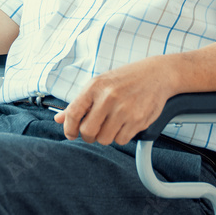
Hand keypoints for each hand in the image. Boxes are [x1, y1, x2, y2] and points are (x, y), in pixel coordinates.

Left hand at [53, 58, 174, 145]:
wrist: (157, 74)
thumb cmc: (125, 79)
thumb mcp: (100, 84)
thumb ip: (79, 103)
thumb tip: (59, 118)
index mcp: (95, 86)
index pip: (73, 113)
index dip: (69, 128)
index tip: (71, 133)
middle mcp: (109, 97)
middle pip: (88, 131)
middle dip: (88, 136)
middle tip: (93, 131)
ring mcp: (124, 109)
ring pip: (104, 139)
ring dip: (105, 136)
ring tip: (111, 124)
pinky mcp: (138, 120)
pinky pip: (121, 140)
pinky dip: (120, 137)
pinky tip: (124, 124)